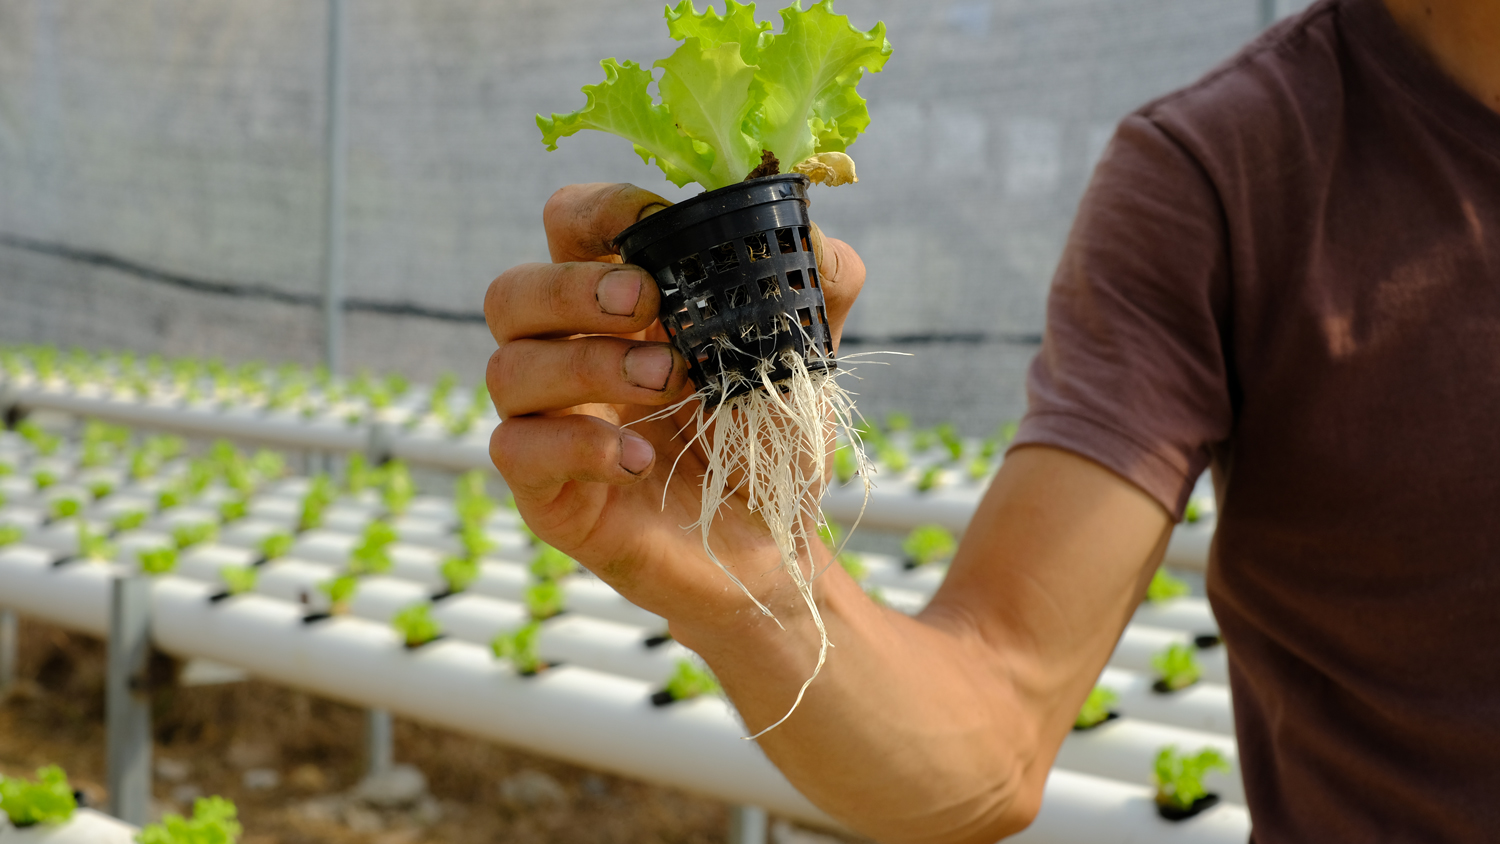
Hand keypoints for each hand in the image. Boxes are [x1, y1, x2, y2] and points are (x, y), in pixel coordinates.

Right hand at [484, 182, 865, 634]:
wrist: (775, 548)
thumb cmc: (769, 442)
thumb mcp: (805, 359)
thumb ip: (819, 288)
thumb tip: (816, 232)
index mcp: (618, 306)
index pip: (567, 228)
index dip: (596, 210)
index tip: (652, 219)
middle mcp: (569, 354)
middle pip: (512, 292)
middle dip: (572, 286)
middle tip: (647, 304)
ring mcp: (550, 424)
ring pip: (507, 367)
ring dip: (586, 363)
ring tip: (667, 382)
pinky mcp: (546, 492)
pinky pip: (514, 451)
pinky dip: (574, 445)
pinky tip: (638, 459)